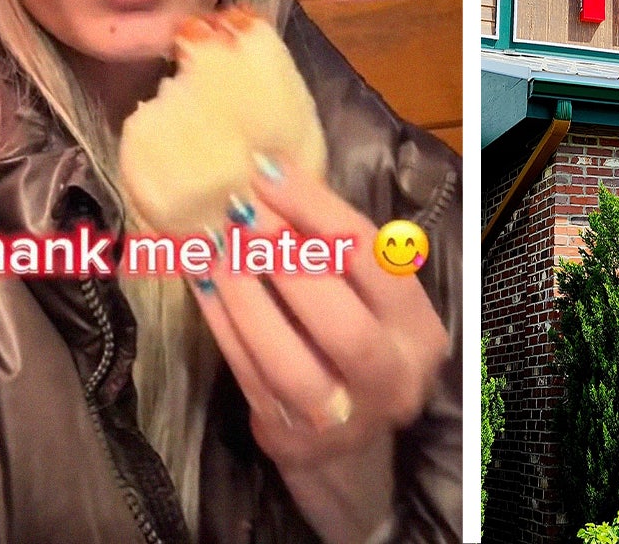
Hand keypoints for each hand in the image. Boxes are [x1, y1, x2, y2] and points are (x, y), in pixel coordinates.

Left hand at [191, 154, 449, 543]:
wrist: (351, 445)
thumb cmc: (361, 349)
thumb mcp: (376, 305)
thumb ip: (344, 257)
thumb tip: (274, 180)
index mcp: (418, 330)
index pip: (376, 264)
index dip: (321, 214)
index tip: (268, 173)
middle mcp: (390, 376)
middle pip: (340, 321)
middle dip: (285, 260)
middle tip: (239, 211)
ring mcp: (340, 416)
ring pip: (287, 359)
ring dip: (245, 297)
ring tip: (212, 246)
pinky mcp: (290, 436)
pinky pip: (248, 376)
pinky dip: (221, 326)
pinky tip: (200, 284)